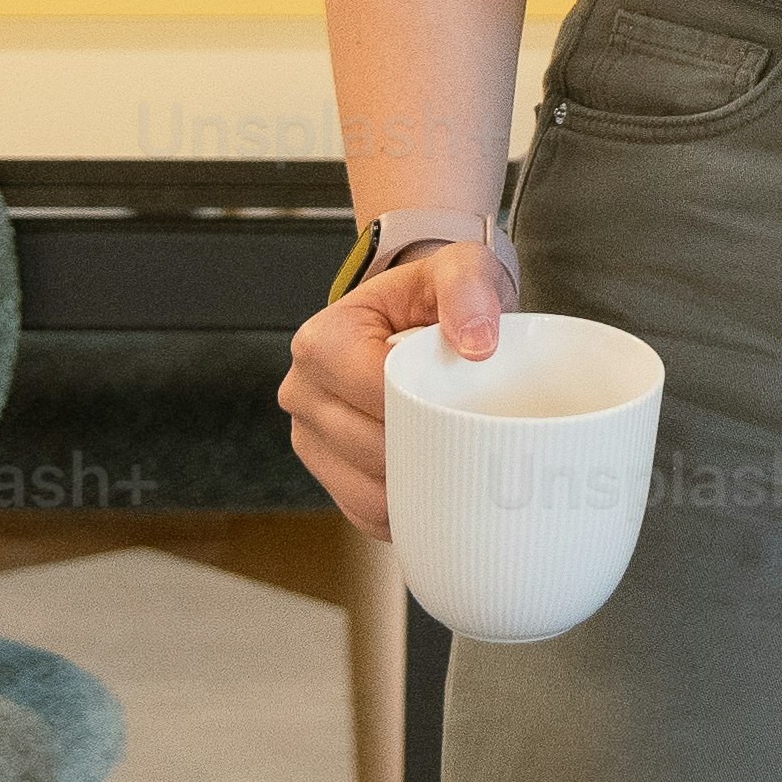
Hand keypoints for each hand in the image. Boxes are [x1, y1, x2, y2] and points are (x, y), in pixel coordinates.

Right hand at [277, 231, 511, 534]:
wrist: (421, 317)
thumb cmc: (435, 296)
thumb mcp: (459, 268)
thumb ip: (468, 289)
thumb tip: (477, 345)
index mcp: (321, 342)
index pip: (376, 395)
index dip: (428, 408)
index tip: (472, 406)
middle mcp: (302, 392)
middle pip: (368, 448)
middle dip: (427, 450)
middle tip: (479, 442)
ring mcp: (309, 438)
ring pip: (364, 491)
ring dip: (416, 488)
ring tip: (462, 467)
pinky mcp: (327, 473)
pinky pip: (364, 513)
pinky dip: (404, 511)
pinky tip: (438, 492)